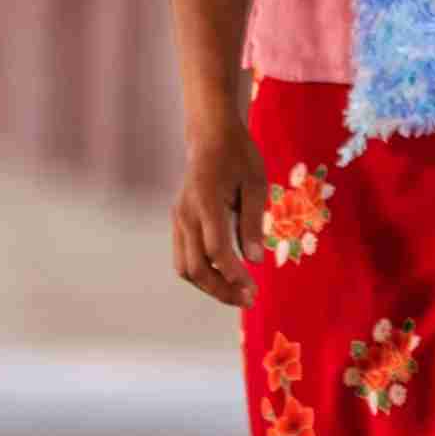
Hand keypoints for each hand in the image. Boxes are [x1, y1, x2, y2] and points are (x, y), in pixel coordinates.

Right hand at [170, 123, 266, 305]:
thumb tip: (255, 261)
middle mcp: (186, 214)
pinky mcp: (178, 222)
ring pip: (185, 268)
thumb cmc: (238, 156)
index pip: (216, 250)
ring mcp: (178, 219)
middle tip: (249, 299)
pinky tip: (224, 277)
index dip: (234, 274)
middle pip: (195, 267)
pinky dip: (202, 274)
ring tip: (237, 293)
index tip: (254, 288)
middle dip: (221, 289)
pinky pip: (183, 257)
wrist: (210, 136)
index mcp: (206, 201)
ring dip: (210, 286)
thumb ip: (254, 222)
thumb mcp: (256, 184)